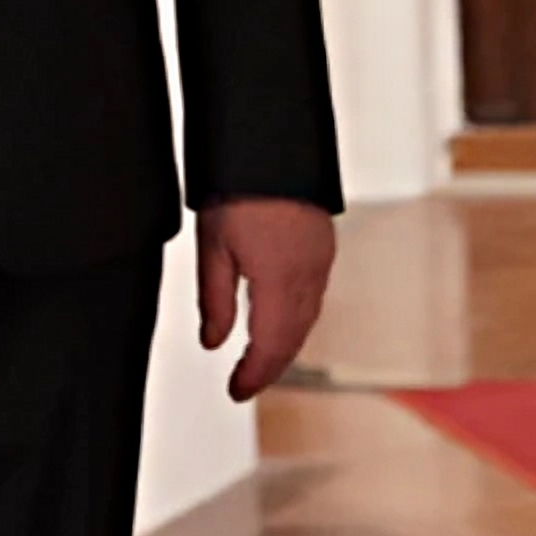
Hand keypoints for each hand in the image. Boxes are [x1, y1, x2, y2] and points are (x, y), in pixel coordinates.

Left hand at [196, 197, 334, 403]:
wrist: (272, 142)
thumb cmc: (238, 188)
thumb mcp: (213, 246)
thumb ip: (214, 300)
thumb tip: (213, 343)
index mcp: (279, 282)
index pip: (271, 347)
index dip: (254, 376)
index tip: (235, 393)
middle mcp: (308, 276)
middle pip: (293, 339)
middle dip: (270, 367)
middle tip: (244, 384)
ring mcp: (321, 261)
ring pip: (307, 319)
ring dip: (285, 345)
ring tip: (259, 361)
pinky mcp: (323, 246)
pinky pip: (314, 296)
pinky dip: (297, 319)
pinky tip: (279, 321)